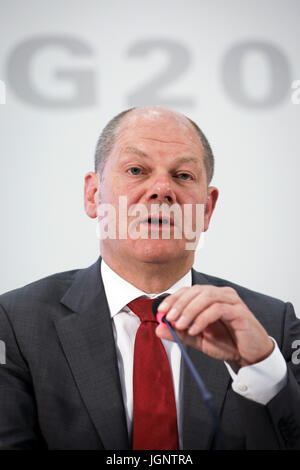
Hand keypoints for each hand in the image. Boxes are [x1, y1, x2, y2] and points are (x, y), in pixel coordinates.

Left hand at [155, 285, 273, 368]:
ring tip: (181, 325)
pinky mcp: (239, 311)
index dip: (174, 298)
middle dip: (180, 304)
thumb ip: (180, 333)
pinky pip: (218, 309)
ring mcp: (232, 301)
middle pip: (196, 291)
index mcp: (211, 297)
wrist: (250, 356)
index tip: (162, 311)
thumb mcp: (198, 339)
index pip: (189, 291)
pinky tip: (195, 329)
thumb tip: (159, 328)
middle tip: (170, 318)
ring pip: (206, 297)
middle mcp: (222, 295)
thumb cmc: (228, 343)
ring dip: (190, 310)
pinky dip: (203, 318)